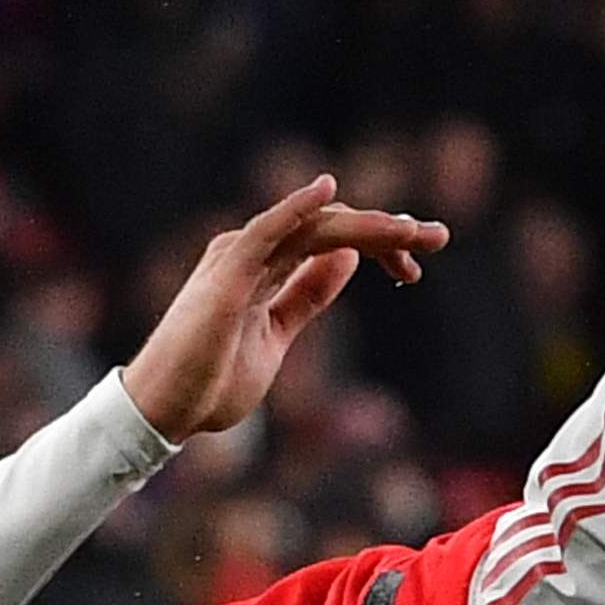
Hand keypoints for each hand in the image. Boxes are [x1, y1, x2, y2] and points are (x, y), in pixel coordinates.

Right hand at [126, 174, 443, 443]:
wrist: (163, 413)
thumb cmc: (210, 380)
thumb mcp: (276, 336)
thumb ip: (306, 298)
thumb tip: (347, 262)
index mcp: (265, 268)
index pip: (332, 242)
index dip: (378, 248)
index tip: (413, 272)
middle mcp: (253, 254)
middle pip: (331, 229)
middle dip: (388, 231)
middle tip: (441, 237)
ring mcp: (239, 260)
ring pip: (313, 228)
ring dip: (367, 225)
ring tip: (414, 230)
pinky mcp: (227, 275)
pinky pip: (265, 231)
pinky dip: (295, 208)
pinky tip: (328, 192)